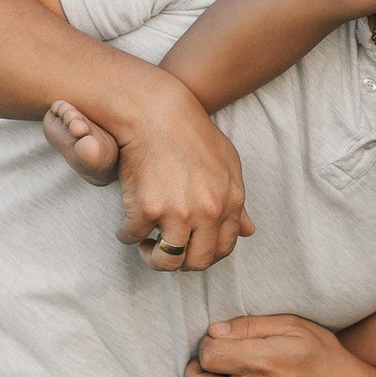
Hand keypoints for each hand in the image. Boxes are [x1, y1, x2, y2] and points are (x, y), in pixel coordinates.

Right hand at [112, 80, 254, 271]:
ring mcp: (179, 212)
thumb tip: (248, 231)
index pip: (224, 249)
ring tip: (147, 243)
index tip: (190, 248)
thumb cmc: (193, 135)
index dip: (204, 254)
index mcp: (231, 200)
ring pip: (167, 262)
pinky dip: (127, 233)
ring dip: (152, 257)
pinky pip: (133, 238)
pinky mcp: (148, 209)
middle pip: (197, 263)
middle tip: (166, 248)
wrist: (158, 114)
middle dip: (179, 263)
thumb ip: (237, 201)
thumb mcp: (227, 163)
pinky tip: (128, 221)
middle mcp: (208, 211)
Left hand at [185, 314, 375, 376]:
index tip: (222, 335)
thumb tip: (216, 329)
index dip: (208, 340)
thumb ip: (252, 325)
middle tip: (211, 353)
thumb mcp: (294, 326)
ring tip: (214, 372)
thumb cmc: (322, 355)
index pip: (209, 354)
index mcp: (262, 361)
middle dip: (194, 366)